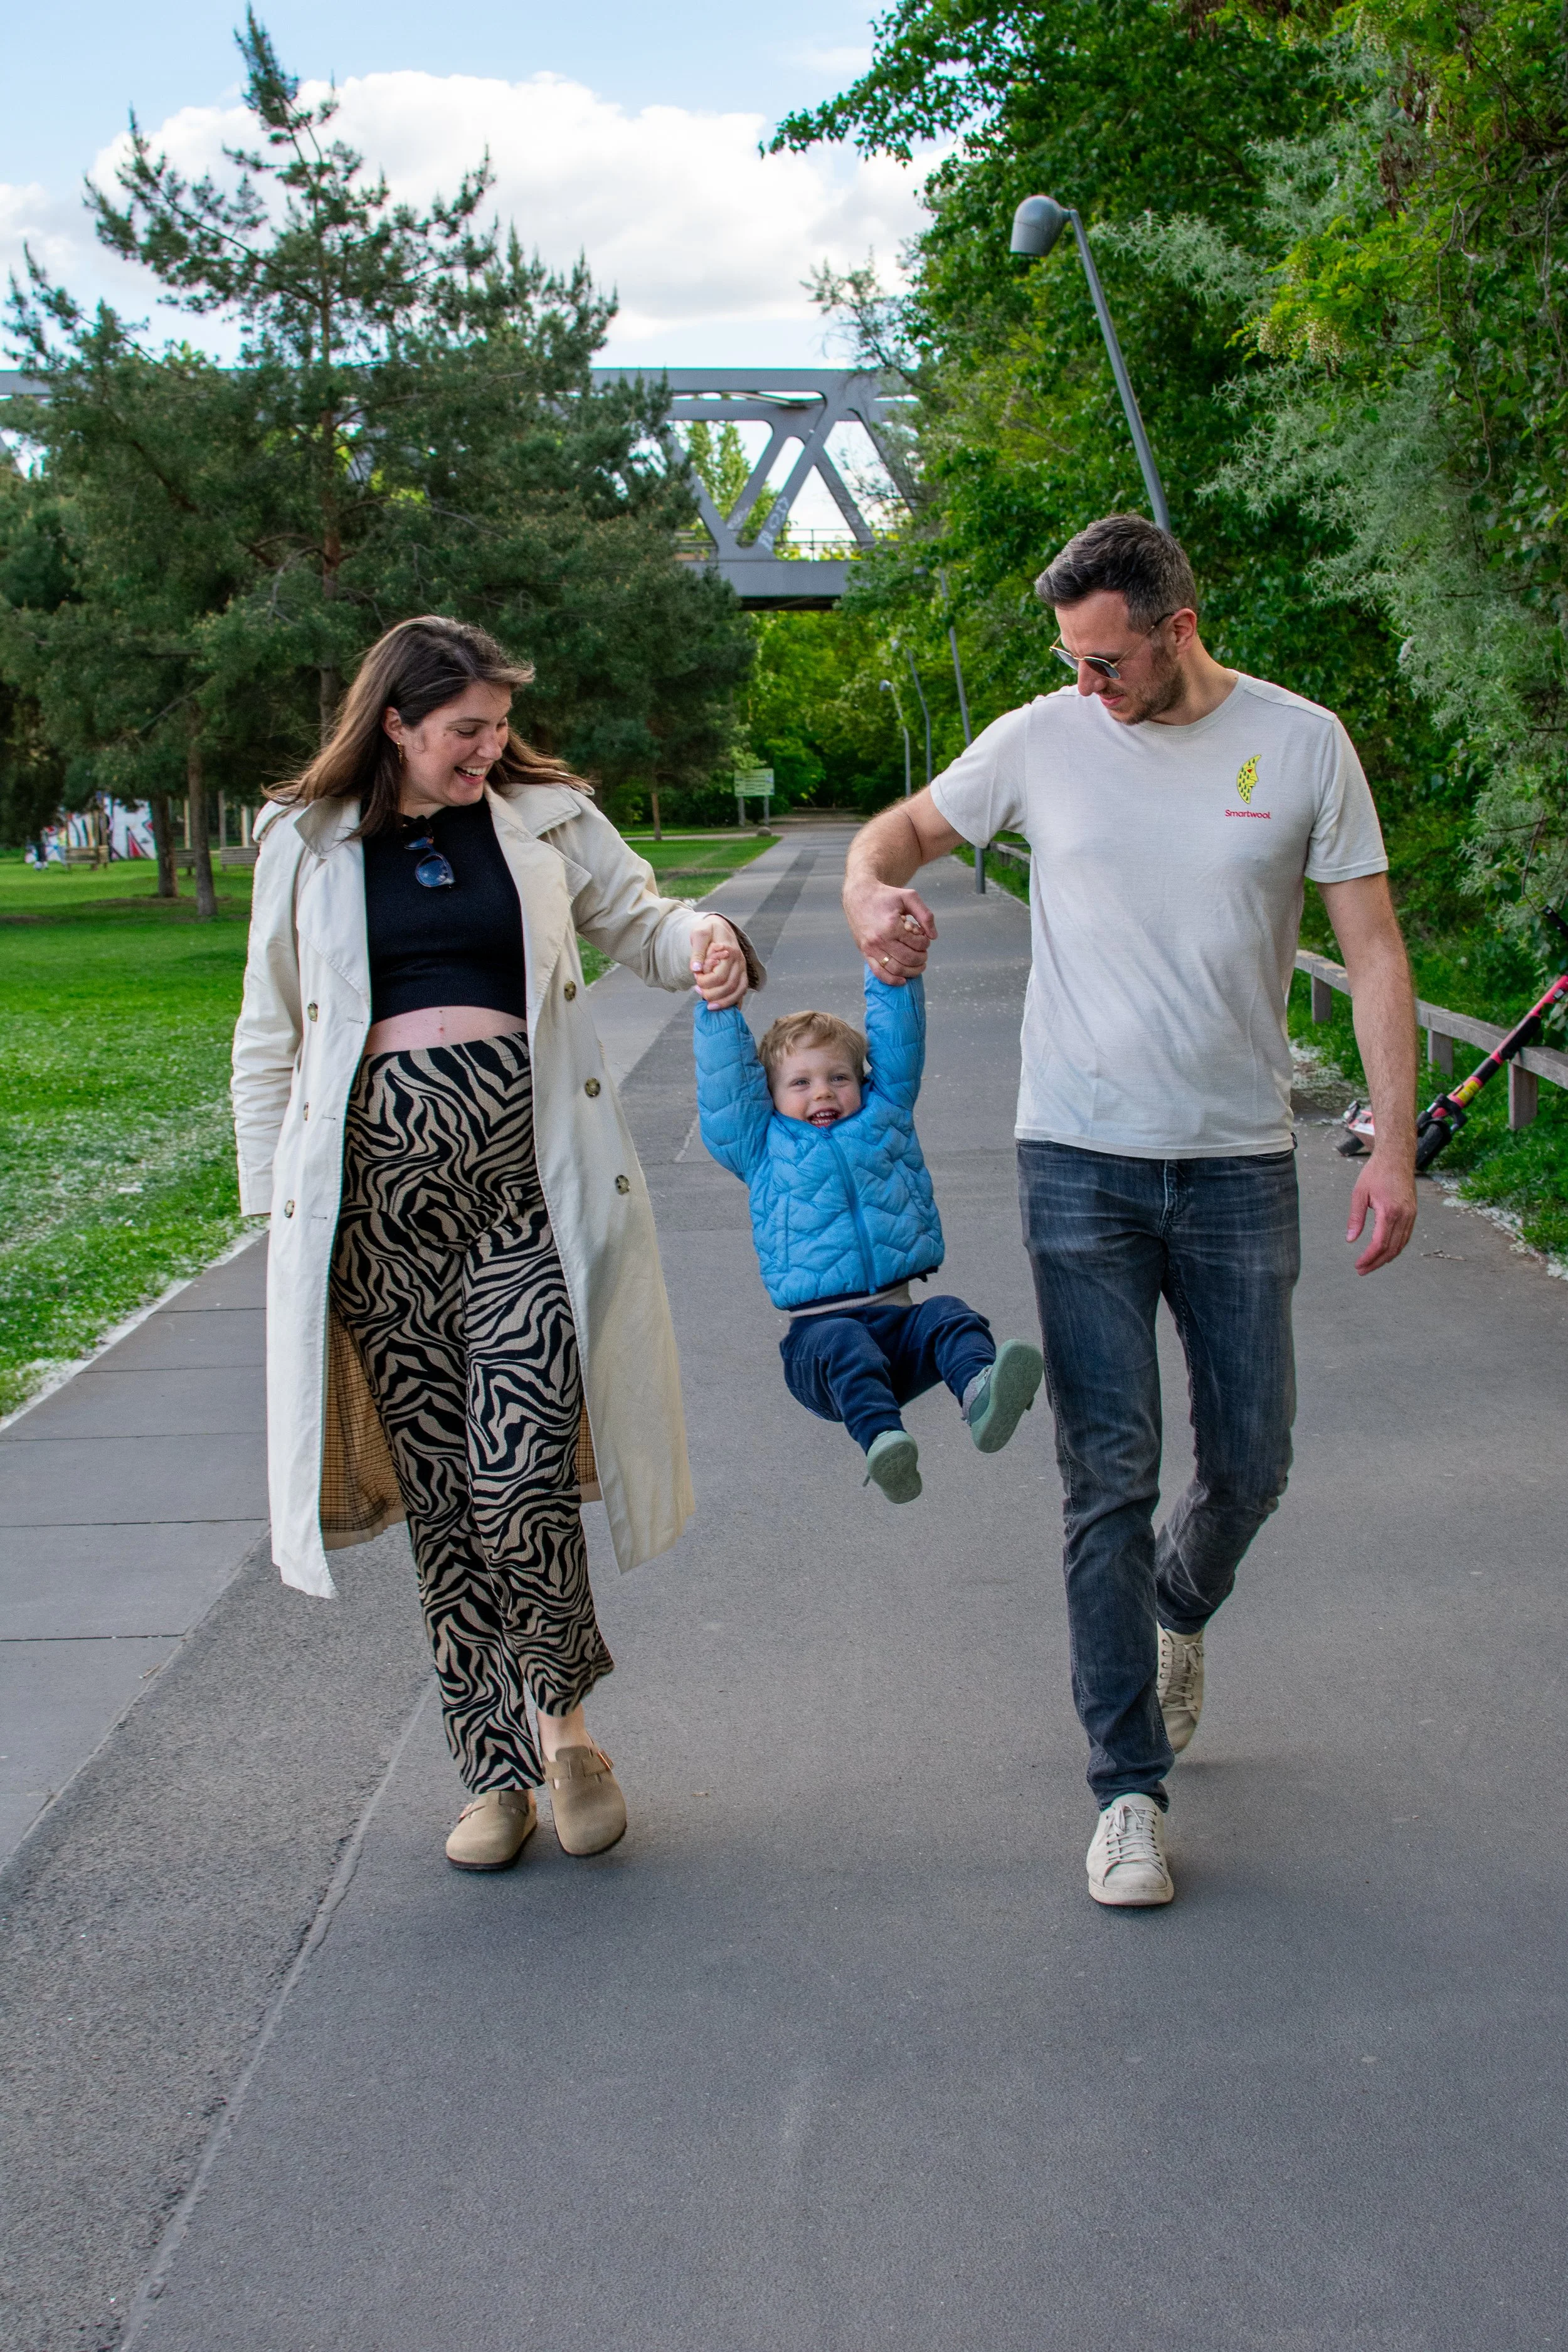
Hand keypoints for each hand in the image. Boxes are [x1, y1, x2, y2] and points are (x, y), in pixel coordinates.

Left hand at [689, 916, 747, 1009]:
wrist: (720, 926)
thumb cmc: (708, 930)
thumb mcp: (699, 934)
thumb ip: (697, 951)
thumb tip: (696, 969)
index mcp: (730, 951)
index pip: (719, 976)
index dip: (706, 982)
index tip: (695, 979)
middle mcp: (739, 961)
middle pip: (729, 986)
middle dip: (712, 993)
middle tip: (697, 990)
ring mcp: (742, 968)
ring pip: (739, 991)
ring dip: (724, 1002)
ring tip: (710, 1006)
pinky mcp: (742, 974)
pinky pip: (742, 991)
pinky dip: (734, 1001)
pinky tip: (723, 1007)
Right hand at [843, 877, 936, 984]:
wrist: (859, 896)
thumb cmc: (885, 896)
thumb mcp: (909, 897)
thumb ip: (925, 915)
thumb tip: (933, 936)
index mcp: (892, 926)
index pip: (916, 944)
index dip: (925, 943)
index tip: (925, 938)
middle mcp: (880, 939)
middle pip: (908, 959)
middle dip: (921, 958)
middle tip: (924, 953)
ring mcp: (871, 948)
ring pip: (896, 969)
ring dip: (912, 971)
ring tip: (919, 965)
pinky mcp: (865, 952)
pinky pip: (879, 972)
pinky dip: (892, 980)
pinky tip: (903, 981)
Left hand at [1347, 1150, 1416, 1274]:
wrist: (1397, 1157)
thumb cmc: (1376, 1172)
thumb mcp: (1359, 1193)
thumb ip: (1356, 1218)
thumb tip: (1350, 1239)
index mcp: (1390, 1211)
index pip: (1380, 1243)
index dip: (1369, 1257)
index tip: (1358, 1265)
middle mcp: (1404, 1216)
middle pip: (1392, 1249)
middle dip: (1376, 1262)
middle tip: (1362, 1270)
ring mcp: (1411, 1215)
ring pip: (1401, 1245)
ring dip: (1386, 1258)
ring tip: (1371, 1265)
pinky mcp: (1413, 1213)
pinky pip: (1405, 1237)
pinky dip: (1395, 1248)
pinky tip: (1385, 1252)